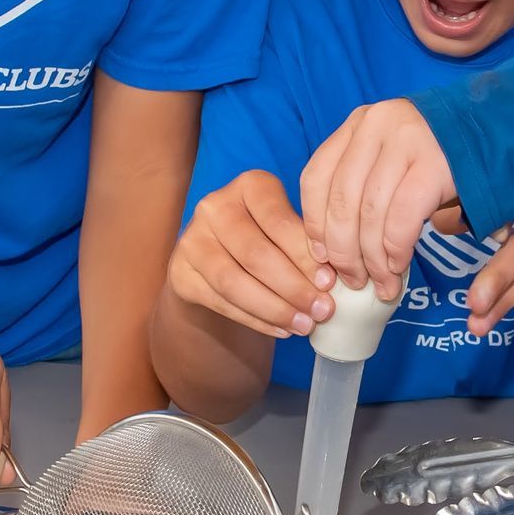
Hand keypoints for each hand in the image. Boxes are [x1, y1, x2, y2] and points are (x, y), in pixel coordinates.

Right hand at [168, 169, 334, 338]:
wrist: (220, 259)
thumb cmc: (269, 240)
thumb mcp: (288, 231)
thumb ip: (306, 247)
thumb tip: (333, 281)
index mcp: (250, 185)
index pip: (278, 220)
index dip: (304, 254)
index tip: (330, 281)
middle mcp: (214, 206)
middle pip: (255, 253)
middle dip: (293, 287)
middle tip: (322, 310)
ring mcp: (191, 239)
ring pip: (234, 282)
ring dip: (274, 308)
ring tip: (304, 325)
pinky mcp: (180, 272)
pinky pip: (220, 302)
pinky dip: (255, 320)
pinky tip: (281, 329)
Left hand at [299, 101, 456, 300]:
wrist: (504, 131)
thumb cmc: (445, 156)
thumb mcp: (396, 157)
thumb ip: (364, 185)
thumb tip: (332, 246)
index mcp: (360, 122)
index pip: (316, 177)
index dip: (315, 224)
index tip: (322, 259)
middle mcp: (377, 124)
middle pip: (341, 200)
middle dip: (343, 252)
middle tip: (353, 282)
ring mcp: (406, 140)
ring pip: (369, 213)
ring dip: (371, 259)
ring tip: (381, 284)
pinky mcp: (436, 163)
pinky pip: (402, 218)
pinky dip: (395, 250)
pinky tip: (399, 266)